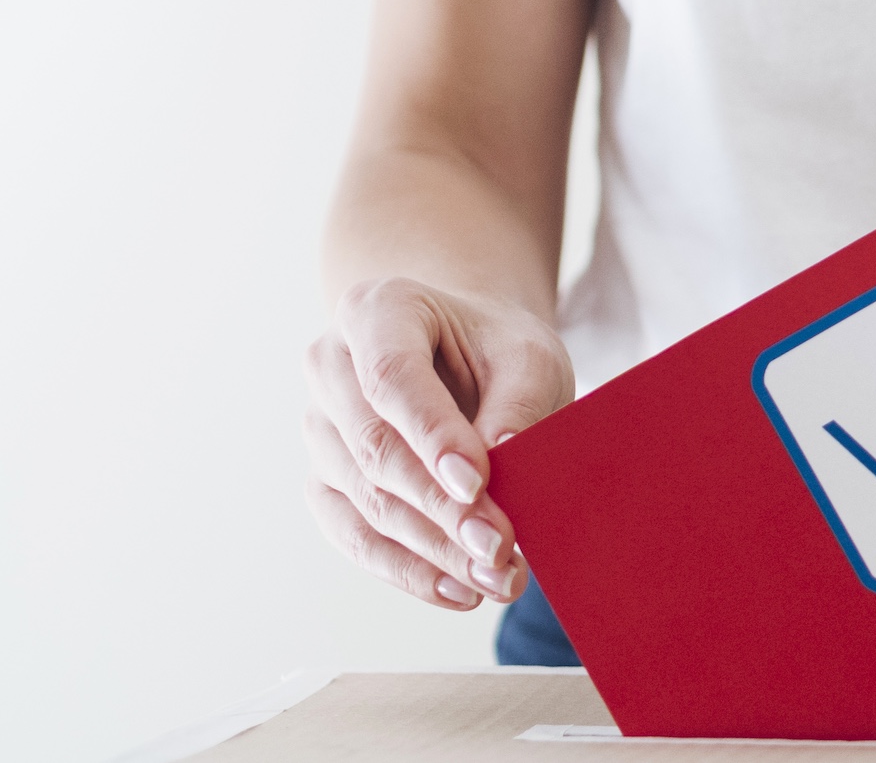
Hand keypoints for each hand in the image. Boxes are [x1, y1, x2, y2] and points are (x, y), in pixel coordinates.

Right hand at [302, 278, 572, 609]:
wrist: (468, 357)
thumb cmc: (498, 350)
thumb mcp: (529, 358)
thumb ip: (515, 406)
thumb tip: (496, 468)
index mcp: (377, 311)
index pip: (392, 378)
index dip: (432, 436)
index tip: (479, 484)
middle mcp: (330, 365)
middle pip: (374, 447)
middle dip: (441, 508)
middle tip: (501, 548)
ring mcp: (320, 426)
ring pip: (365, 499)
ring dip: (433, 549)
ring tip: (499, 579)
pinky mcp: (326, 479)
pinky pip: (353, 534)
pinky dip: (406, 569)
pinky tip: (458, 591)